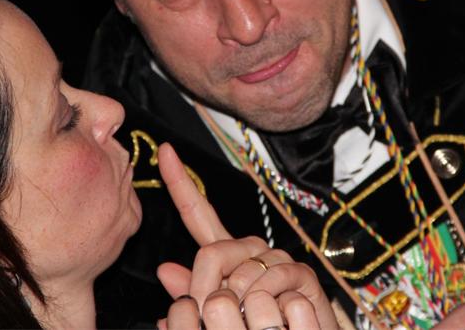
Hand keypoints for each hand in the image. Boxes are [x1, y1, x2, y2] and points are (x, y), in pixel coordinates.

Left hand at [155, 143, 338, 329]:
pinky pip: (268, 283)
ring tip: (243, 321)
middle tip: (204, 315)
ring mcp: (276, 258)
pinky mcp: (299, 272)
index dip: (180, 182)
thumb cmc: (254, 327)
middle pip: (212, 252)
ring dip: (234, 306)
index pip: (198, 213)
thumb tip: (164, 271)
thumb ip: (192, 290)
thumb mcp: (216, 308)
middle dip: (202, 290)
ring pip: (239, 274)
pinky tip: (269, 314)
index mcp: (227, 252)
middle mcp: (251, 249)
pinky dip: (261, 304)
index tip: (164, 152)